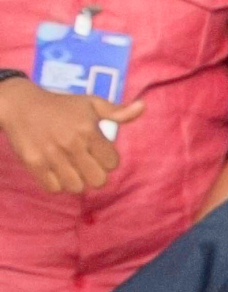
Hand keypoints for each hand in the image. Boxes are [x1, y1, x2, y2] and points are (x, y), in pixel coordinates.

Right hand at [0, 79, 142, 194]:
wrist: (21, 105)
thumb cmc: (62, 105)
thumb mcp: (91, 103)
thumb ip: (117, 111)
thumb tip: (142, 107)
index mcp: (88, 130)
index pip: (112, 163)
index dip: (108, 160)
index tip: (99, 153)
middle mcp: (71, 144)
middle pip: (98, 180)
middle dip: (96, 174)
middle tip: (87, 164)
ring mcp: (51, 155)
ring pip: (76, 187)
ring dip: (77, 181)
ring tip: (72, 168)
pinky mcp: (33, 163)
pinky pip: (53, 188)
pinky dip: (57, 184)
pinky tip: (57, 171)